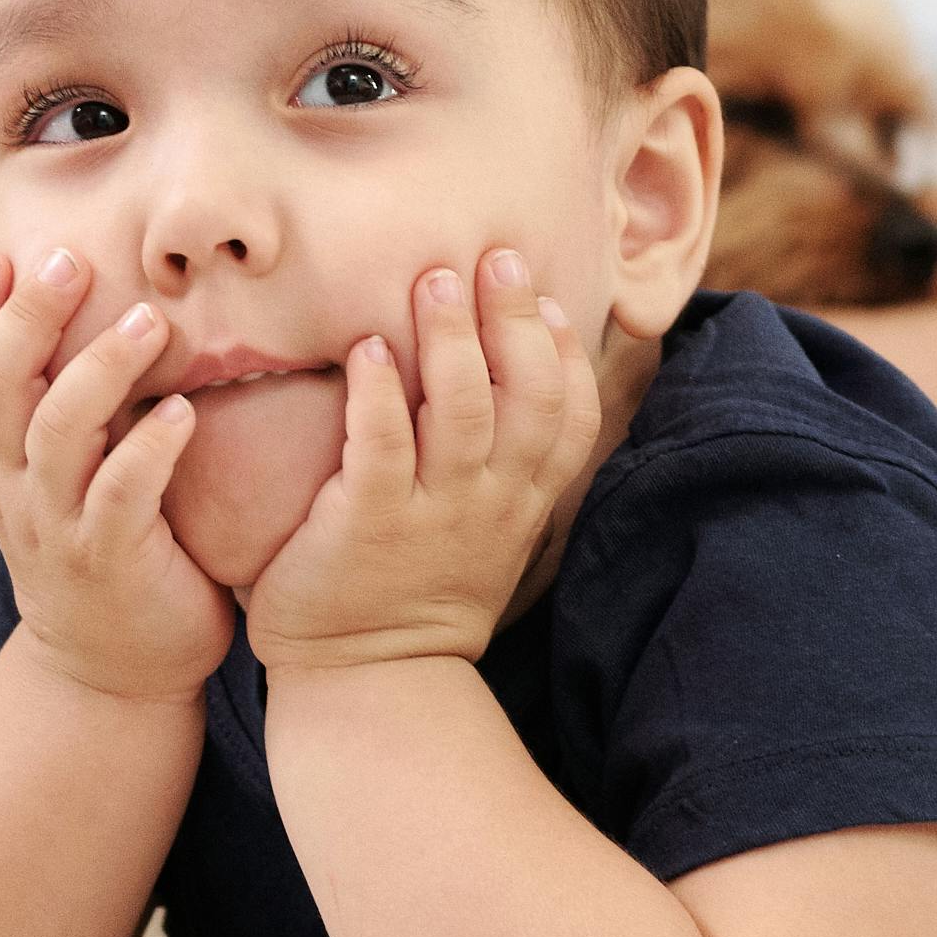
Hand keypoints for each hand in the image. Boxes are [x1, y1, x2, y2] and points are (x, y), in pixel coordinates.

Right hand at [0, 248, 234, 703]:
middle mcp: (11, 486)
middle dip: (24, 321)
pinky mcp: (110, 560)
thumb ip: (53, 388)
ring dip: (99, 371)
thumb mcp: (57, 463)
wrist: (114, 669)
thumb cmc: (98, 536)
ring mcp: (56, 526)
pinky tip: (183, 414)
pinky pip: (121, 498)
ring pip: (55, 437)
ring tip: (150, 322)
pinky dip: (148, 451)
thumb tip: (48, 292)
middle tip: (68, 261)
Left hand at [244, 253, 590, 676]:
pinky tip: (365, 349)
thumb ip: (504, 465)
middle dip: (515, 320)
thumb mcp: (486, 533)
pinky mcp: (366, 524)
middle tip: (498, 255)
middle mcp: (488, 501)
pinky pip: (381, 449)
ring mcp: (431, 513)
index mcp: (520, 500)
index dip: (565, 354)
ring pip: (463, 412)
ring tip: (434, 280)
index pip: (571, 416)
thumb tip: (509, 378)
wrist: (365, 680)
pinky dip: (377, 394)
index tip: (547, 299)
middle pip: (526, 396)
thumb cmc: (417, 590)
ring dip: (451, 339)